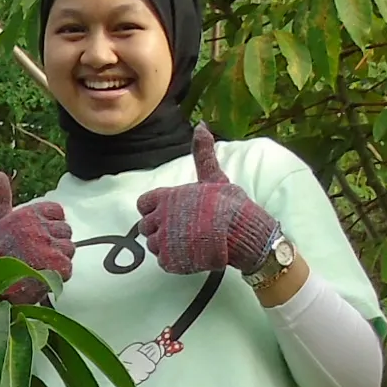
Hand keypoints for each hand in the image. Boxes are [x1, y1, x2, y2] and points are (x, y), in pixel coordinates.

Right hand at [0, 171, 74, 301]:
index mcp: (27, 213)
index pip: (56, 211)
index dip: (49, 226)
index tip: (36, 238)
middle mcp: (39, 226)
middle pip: (65, 231)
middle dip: (55, 244)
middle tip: (36, 257)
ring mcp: (48, 246)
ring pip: (69, 250)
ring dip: (57, 261)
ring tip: (37, 268)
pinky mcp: (57, 266)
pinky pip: (68, 268)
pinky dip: (57, 277)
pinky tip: (40, 279)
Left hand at [135, 126, 278, 275]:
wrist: (242, 233)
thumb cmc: (230, 205)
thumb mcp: (214, 177)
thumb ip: (202, 154)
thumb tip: (201, 125)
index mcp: (166, 197)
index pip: (143, 204)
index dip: (155, 209)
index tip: (173, 213)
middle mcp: (160, 218)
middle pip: (146, 226)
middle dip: (161, 229)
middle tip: (184, 230)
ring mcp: (164, 240)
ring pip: (153, 245)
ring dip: (167, 245)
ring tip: (189, 243)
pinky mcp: (170, 260)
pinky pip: (163, 261)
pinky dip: (174, 260)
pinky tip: (191, 254)